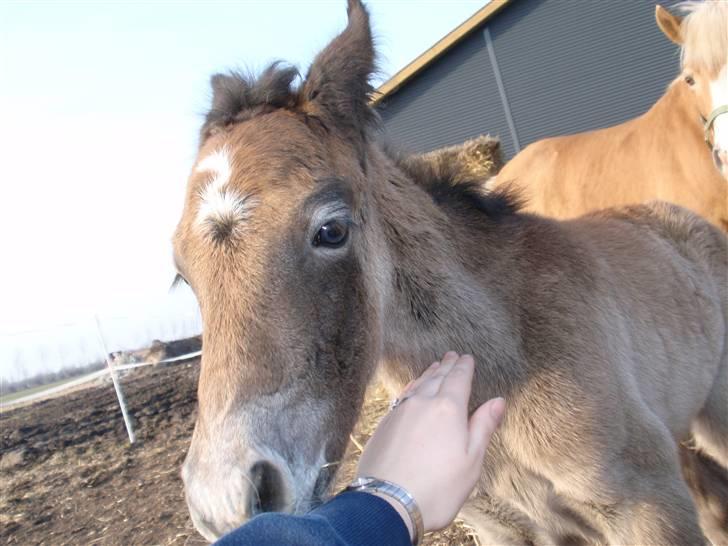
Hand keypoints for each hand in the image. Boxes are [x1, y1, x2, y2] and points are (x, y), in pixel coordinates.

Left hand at [356, 352, 505, 532]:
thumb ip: (483, 426)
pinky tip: (412, 389)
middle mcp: (422, 403)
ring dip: (428, 374)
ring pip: (417, 384)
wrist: (388, 502)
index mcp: (448, 409)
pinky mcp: (384, 424)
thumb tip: (497, 401)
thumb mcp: (471, 460)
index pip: (458, 379)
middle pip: (437, 377)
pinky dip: (411, 387)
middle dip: (446, 365)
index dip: (464, 367)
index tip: (467, 357)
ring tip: (435, 366)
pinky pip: (402, 396)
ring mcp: (400, 412)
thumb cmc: (437, 487)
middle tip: (452, 355)